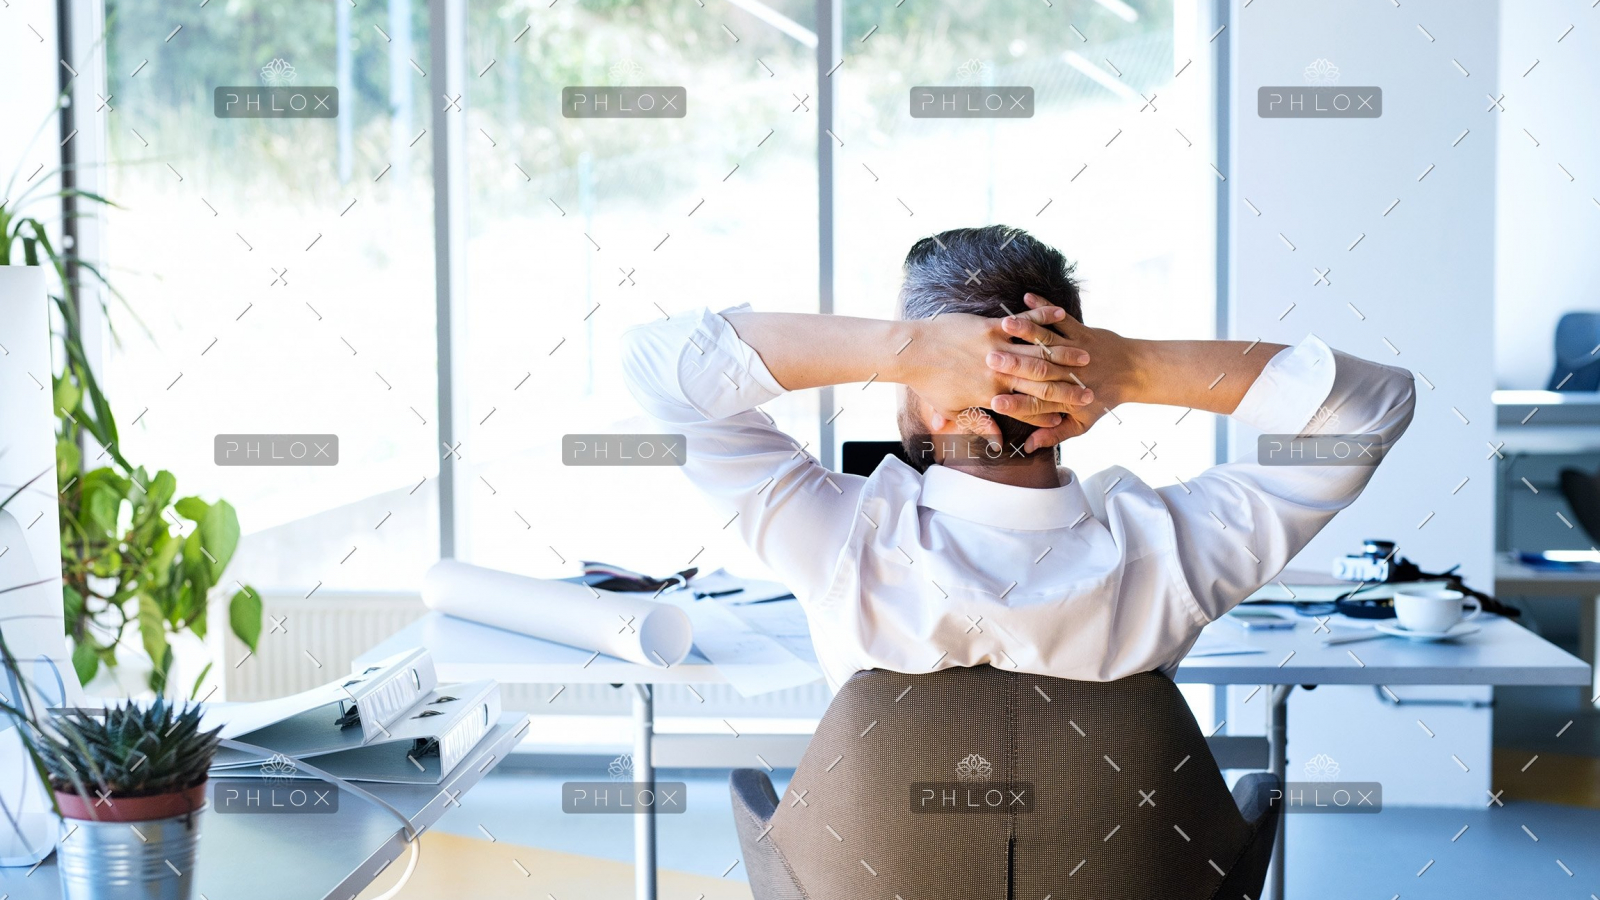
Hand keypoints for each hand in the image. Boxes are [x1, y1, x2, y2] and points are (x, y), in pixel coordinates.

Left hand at [899, 304, 1096, 444]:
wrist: (912, 351)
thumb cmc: (929, 382)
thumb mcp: (952, 409)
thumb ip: (977, 424)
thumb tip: (996, 443)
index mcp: (991, 395)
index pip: (1029, 408)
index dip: (1052, 413)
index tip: (1071, 416)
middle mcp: (999, 373)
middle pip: (1042, 382)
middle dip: (1069, 387)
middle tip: (1091, 390)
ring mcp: (997, 347)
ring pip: (1038, 352)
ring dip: (1065, 354)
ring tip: (1085, 356)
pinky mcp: (991, 326)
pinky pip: (1023, 322)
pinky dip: (1043, 317)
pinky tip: (1061, 314)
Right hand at [986, 293, 1144, 450]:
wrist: (1135, 372)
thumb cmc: (1103, 398)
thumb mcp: (1081, 424)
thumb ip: (1054, 435)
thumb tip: (1029, 448)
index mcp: (1067, 398)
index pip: (1037, 405)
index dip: (1016, 405)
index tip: (996, 403)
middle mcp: (1070, 374)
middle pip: (1038, 371)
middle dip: (1013, 364)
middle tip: (989, 360)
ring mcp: (1075, 350)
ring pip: (1047, 341)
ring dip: (1026, 331)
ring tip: (1005, 325)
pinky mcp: (1081, 332)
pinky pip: (1061, 318)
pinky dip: (1044, 308)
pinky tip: (1027, 298)